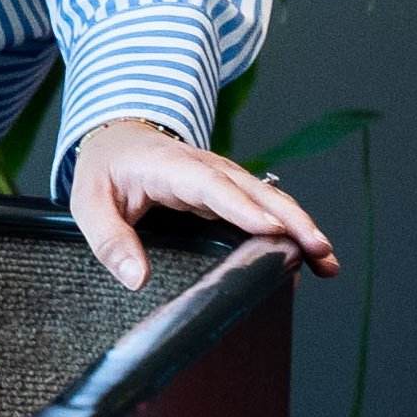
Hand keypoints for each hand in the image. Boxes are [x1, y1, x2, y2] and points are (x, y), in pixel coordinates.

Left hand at [65, 117, 340, 288]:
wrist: (118, 137)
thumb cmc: (105, 171)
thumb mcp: (90, 204)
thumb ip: (110, 240)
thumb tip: (136, 279)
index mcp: (170, 166)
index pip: (210, 185)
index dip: (242, 207)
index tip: (271, 230)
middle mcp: (205, 167)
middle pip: (254, 190)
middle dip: (290, 219)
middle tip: (318, 250)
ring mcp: (222, 177)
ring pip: (268, 198)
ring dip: (300, 226)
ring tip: (326, 261)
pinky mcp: (230, 191)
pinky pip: (264, 207)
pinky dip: (290, 228)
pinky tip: (308, 257)